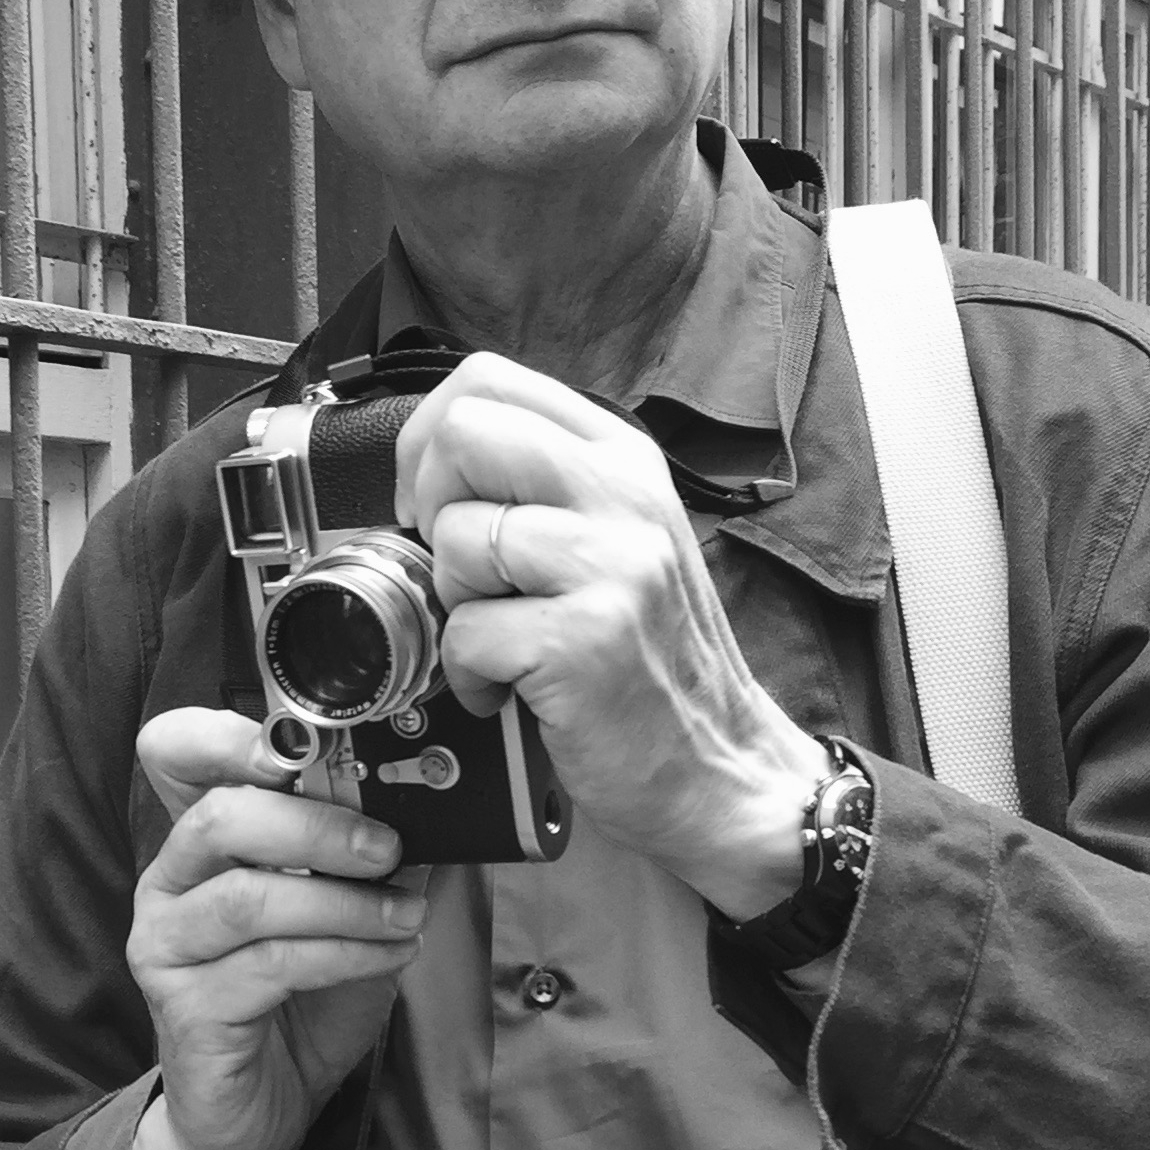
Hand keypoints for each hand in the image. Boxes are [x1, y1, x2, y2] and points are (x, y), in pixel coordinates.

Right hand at [126, 707, 425, 1149]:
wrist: (260, 1110)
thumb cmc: (304, 993)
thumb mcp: (351, 904)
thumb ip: (373, 848)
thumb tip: (431, 798)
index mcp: (204, 834)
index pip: (176, 750)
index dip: (225, 734)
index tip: (301, 746)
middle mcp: (169, 878)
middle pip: (224, 815)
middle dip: (320, 824)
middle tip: (390, 848)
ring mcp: (166, 943)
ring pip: (252, 896)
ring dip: (347, 903)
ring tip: (407, 917)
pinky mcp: (184, 1006)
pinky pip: (271, 964)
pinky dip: (345, 953)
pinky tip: (389, 957)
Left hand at [394, 353, 830, 917]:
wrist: (722, 769)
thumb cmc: (653, 659)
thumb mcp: (618, 537)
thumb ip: (545, 483)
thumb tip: (430, 454)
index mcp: (623, 458)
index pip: (489, 380)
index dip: (427, 436)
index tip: (430, 496)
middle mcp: (624, 496)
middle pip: (462, 432)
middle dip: (429, 504)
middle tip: (460, 566)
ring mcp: (612, 564)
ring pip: (456, 536)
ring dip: (454, 603)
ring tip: (505, 636)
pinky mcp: (586, 639)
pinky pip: (464, 631)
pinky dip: (469, 674)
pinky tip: (513, 686)